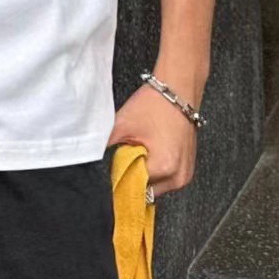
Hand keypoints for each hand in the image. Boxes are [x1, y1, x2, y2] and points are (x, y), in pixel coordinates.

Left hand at [106, 82, 198, 198]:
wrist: (178, 89)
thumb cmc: (155, 104)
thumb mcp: (122, 124)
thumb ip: (104, 145)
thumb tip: (90, 158)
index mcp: (164, 167)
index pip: (133, 187)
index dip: (120, 177)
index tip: (113, 167)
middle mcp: (178, 176)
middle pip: (145, 190)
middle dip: (133, 176)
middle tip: (127, 154)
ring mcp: (185, 174)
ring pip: (156, 186)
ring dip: (144, 173)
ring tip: (139, 150)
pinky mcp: (188, 167)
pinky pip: (166, 178)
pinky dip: (155, 168)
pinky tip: (150, 151)